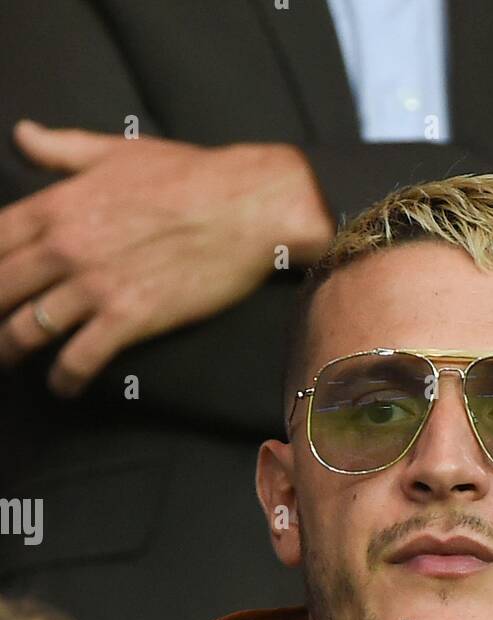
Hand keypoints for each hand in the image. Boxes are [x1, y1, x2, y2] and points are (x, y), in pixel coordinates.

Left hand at [0, 121, 334, 393]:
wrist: (245, 206)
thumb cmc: (187, 175)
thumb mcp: (115, 151)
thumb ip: (62, 149)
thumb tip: (23, 134)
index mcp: (58, 203)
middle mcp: (66, 245)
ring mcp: (95, 285)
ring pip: (28, 328)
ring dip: (12, 350)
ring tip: (10, 360)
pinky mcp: (128, 318)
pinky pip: (79, 359)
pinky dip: (64, 379)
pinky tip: (63, 387)